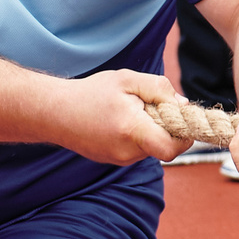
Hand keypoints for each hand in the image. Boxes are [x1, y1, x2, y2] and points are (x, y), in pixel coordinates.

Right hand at [54, 69, 188, 165]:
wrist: (53, 112)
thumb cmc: (90, 93)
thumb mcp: (127, 79)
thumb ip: (160, 89)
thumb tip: (182, 105)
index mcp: (131, 131)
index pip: (172, 148)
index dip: (185, 137)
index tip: (181, 119)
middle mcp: (126, 152)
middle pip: (163, 145)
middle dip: (164, 127)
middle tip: (147, 106)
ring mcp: (117, 159)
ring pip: (149, 147)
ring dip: (148, 130)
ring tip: (127, 112)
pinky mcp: (111, 160)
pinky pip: (135, 149)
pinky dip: (135, 136)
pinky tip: (117, 121)